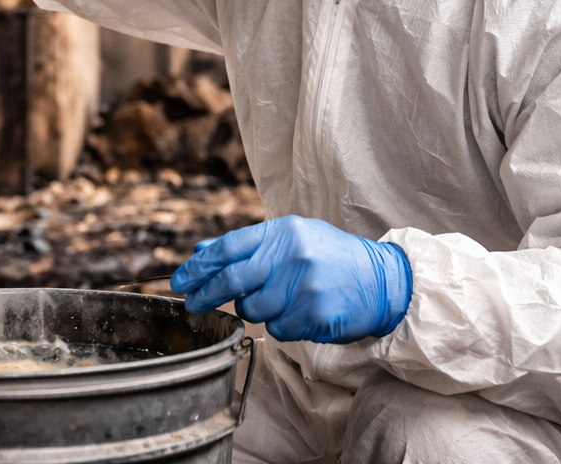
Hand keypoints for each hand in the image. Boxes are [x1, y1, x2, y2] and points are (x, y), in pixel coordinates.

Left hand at [170, 215, 411, 343]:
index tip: (180, 281)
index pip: (228, 248)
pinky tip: (299, 312)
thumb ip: (247, 246)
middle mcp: (292, 256)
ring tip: (279, 300)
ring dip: (255, 310)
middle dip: (205, 294)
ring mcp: (303, 287)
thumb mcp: (292, 239)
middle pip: (232, 279)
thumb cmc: (330, 257)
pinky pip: (277, 328)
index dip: (198, 266)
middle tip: (191, 304)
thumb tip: (202, 252)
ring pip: (254, 309)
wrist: (381, 280)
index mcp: (283, 232)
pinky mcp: (314, 315)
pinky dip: (280, 324)